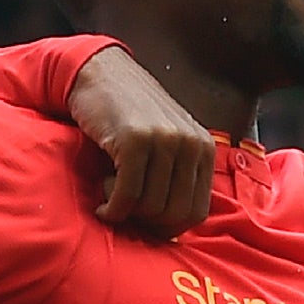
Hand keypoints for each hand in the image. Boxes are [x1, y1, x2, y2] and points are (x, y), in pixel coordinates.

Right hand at [69, 47, 217, 237]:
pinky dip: (112, 209)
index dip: (168, 228)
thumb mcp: (167, 141)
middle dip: (145, 222)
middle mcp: (189, 143)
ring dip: (125, 211)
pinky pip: (127, 195)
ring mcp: (164, 140)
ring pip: (150, 207)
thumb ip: (178, 174)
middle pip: (173, 214)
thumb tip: (172, 230)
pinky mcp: (135, 140)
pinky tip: (102, 205)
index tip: (145, 225)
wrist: (100, 74)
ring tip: (112, 192)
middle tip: (125, 210)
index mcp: (203, 148)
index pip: (196, 212)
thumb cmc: (129, 114)